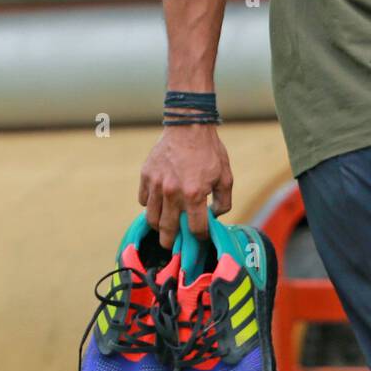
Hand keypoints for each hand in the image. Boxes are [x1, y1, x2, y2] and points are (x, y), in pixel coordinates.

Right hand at [139, 125, 233, 249]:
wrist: (189, 126)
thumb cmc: (209, 151)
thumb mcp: (226, 176)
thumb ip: (224, 201)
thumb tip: (215, 216)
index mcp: (195, 194)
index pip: (196, 228)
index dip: (200, 237)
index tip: (200, 237)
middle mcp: (173, 192)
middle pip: (167, 230)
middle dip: (171, 242)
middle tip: (172, 245)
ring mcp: (157, 184)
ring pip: (152, 219)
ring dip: (158, 227)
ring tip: (163, 228)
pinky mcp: (147, 176)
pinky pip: (144, 200)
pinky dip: (150, 205)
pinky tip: (159, 203)